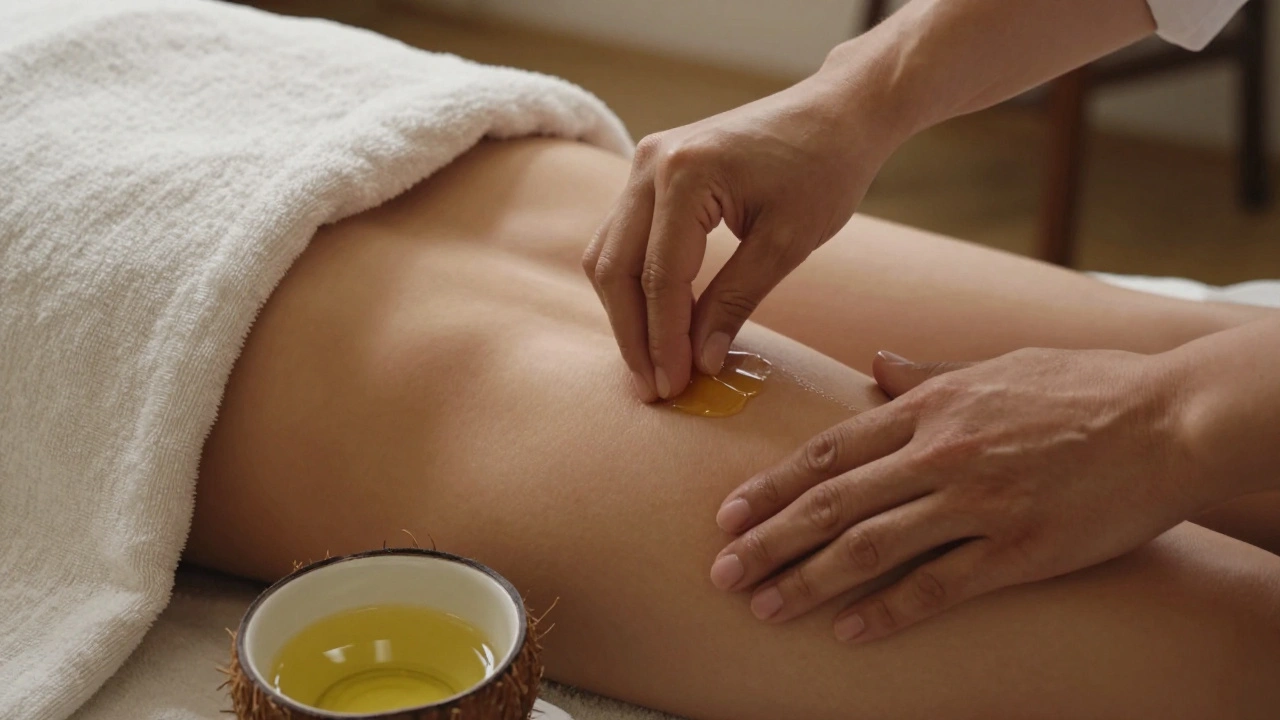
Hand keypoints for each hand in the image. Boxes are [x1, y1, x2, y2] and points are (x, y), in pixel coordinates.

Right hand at [581, 71, 901, 400]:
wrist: (835, 112)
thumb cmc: (824, 170)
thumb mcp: (787, 243)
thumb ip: (736, 301)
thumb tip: (699, 363)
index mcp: (685, 174)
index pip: (659, 276)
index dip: (663, 340)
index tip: (674, 388)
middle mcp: (650, 163)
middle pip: (615, 267)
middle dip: (632, 335)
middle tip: (654, 389)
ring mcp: (643, 163)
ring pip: (608, 255)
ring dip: (625, 313)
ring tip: (651, 365)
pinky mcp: (649, 172)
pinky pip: (622, 238)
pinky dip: (632, 284)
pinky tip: (653, 323)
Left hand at [710, 348, 1219, 642]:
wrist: (1171, 417)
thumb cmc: (1084, 386)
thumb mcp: (997, 365)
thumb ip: (926, 371)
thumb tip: (873, 364)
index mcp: (931, 405)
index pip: (829, 449)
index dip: (773, 485)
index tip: (729, 512)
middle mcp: (941, 452)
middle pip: (834, 502)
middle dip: (770, 540)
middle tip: (722, 571)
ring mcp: (978, 502)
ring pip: (873, 547)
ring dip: (810, 581)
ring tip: (765, 607)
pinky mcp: (1020, 548)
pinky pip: (940, 586)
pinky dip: (889, 611)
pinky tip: (849, 632)